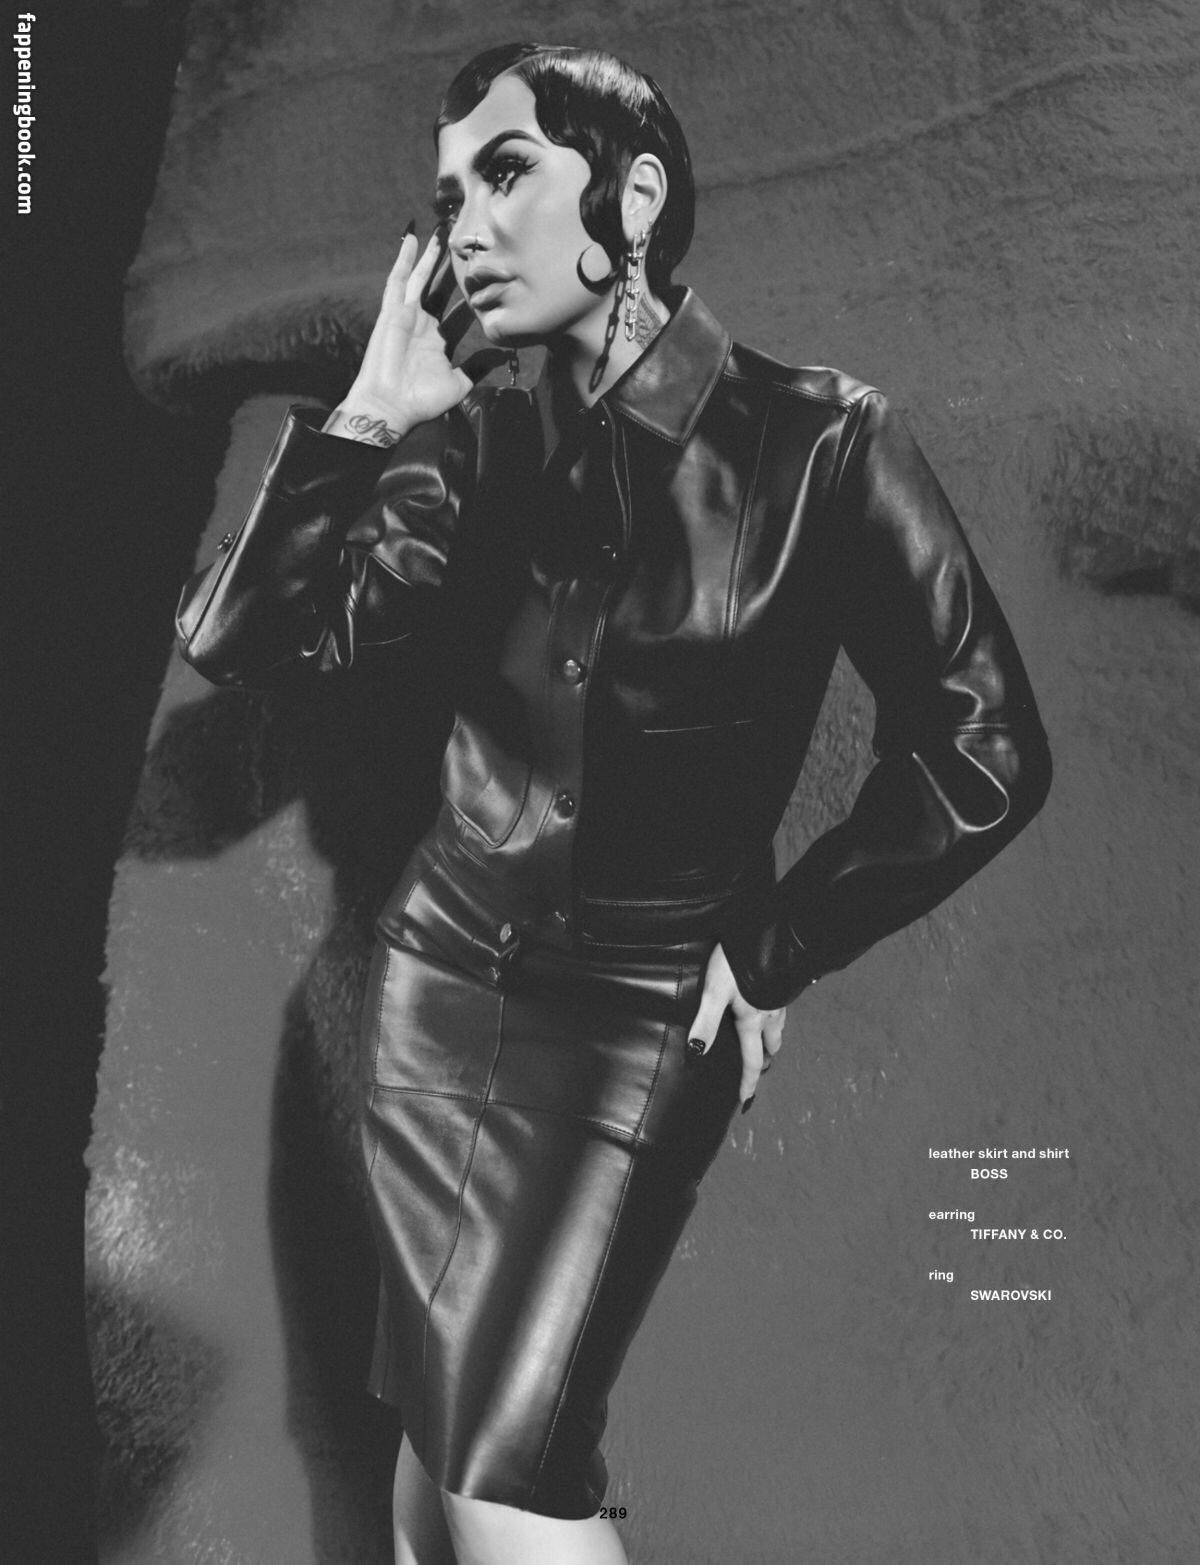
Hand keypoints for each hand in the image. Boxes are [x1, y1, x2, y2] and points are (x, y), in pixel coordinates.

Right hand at [325, 230, 501, 444]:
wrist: (391, 406)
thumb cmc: (422, 400)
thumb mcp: (459, 383)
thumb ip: (478, 367)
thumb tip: (501, 355)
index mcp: (438, 340)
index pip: (460, 311)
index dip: (473, 295)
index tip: (488, 277)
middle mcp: (423, 324)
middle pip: (441, 287)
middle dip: (452, 266)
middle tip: (465, 242)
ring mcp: (407, 315)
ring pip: (422, 277)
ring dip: (431, 254)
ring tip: (442, 230)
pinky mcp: (392, 311)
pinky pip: (398, 279)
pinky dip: (404, 258)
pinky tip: (412, 237)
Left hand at [687, 942, 785, 1110]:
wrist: (772, 936)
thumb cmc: (738, 963)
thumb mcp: (715, 992)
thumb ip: (706, 1022)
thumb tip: (697, 1052)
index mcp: (754, 1021)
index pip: (751, 1060)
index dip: (748, 1081)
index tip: (746, 1099)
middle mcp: (770, 1014)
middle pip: (770, 1046)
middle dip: (763, 1059)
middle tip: (754, 1068)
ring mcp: (779, 999)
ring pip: (778, 1028)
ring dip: (771, 1039)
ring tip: (762, 1041)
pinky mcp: (782, 984)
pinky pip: (780, 1010)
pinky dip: (775, 1019)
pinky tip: (767, 1007)